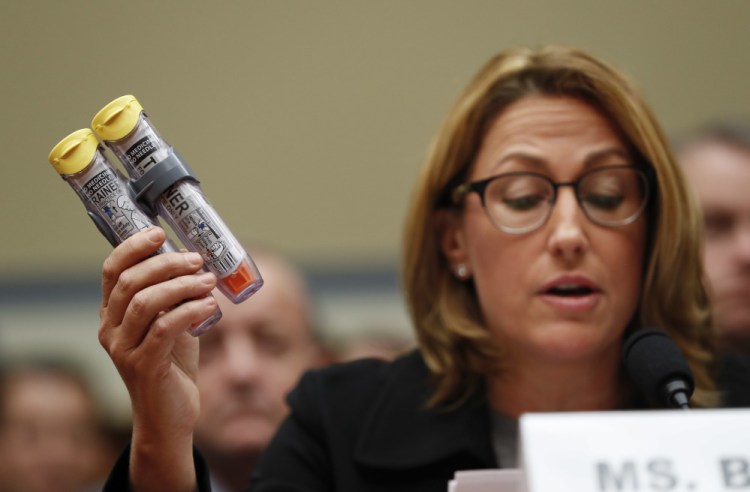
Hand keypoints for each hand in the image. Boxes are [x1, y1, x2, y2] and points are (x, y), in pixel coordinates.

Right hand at [98, 227, 217, 490]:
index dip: (133, 247)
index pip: (112, 271)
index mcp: (112, 315)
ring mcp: (123, 350)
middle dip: (167, 264)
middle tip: (198, 259)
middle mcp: (110, 330)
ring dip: (182, 285)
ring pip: (147, 302)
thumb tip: (195, 260)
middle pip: (132, 282)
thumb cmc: (172, 365)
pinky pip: (165, 328)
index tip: (159, 232)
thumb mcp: (170, 323)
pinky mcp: (144, 366)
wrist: (170, 415)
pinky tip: (210, 306)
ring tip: (209, 281)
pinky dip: (190, 311)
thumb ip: (174, 296)